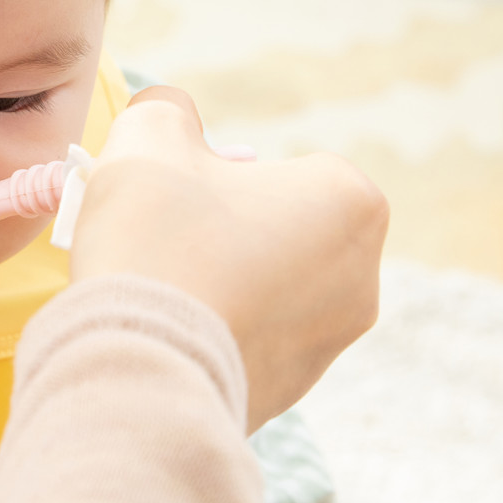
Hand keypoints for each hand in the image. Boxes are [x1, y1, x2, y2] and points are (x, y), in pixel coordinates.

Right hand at [70, 88, 388, 430]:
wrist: (140, 369)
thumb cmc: (157, 240)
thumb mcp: (149, 136)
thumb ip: (167, 110)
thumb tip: (170, 114)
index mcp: (352, 202)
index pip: (282, 168)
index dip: (221, 174)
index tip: (179, 195)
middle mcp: (362, 277)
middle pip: (279, 229)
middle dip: (226, 229)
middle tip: (164, 238)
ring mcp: (330, 344)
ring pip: (265, 288)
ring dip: (220, 282)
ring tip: (160, 288)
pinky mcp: (291, 393)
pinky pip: (247, 342)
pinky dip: (212, 333)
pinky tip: (165, 333)